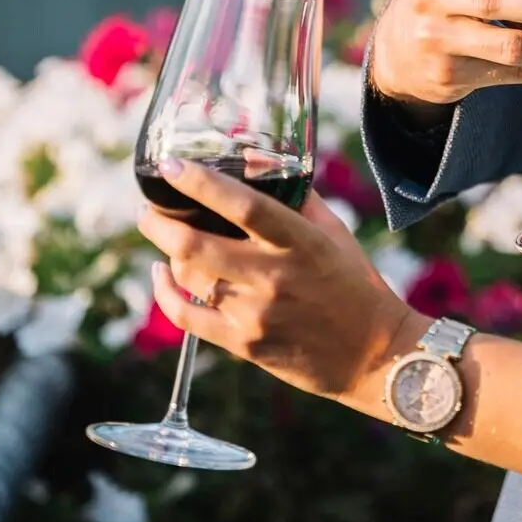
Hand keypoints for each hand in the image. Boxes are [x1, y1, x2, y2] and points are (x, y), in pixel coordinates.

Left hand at [141, 162, 413, 404]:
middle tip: (148, 209)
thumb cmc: (355, 284)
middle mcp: (274, 275)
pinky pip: (188, 318)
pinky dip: (165, 295)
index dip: (203, 184)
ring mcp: (255, 313)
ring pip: (190, 278)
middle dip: (161, 223)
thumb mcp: (335, 234)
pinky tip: (160, 275)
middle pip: (198, 245)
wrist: (373, 353)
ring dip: (167, 252)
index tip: (171, 168)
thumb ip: (299, 200)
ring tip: (163, 235)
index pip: (244, 205)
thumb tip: (261, 167)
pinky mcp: (244, 344)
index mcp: (300, 241)